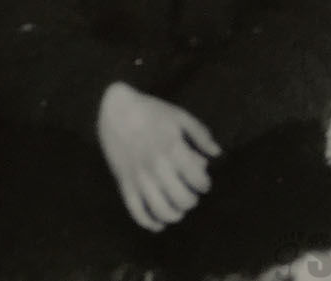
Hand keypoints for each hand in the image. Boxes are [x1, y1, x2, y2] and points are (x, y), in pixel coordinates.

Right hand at [96, 82, 219, 231]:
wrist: (113, 107)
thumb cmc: (150, 110)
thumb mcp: (179, 116)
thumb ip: (201, 134)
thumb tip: (217, 153)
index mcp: (173, 150)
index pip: (199, 182)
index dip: (204, 183)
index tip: (200, 180)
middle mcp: (157, 167)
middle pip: (183, 200)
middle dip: (191, 199)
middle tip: (188, 192)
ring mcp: (139, 176)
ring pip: (162, 210)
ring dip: (174, 214)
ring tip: (176, 207)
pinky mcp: (124, 181)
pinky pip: (136, 211)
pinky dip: (149, 222)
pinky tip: (158, 223)